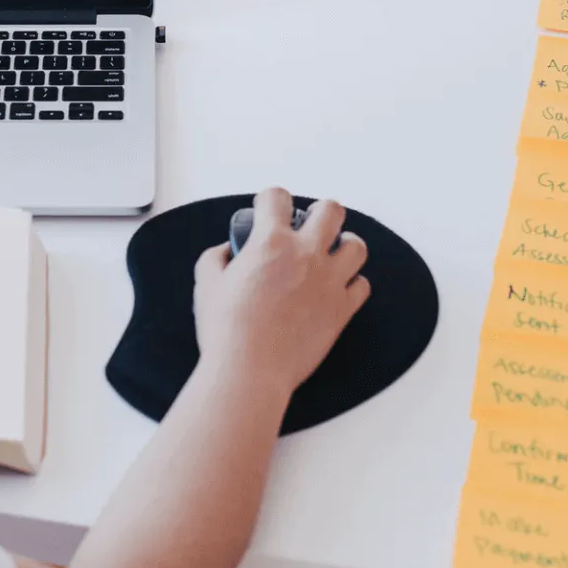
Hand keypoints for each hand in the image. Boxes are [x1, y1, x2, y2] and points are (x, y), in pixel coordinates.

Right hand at [192, 187, 369, 397]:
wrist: (250, 370)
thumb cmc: (226, 330)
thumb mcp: (206, 283)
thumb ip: (216, 257)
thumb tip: (227, 251)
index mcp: (270, 243)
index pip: (277, 197)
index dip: (270, 198)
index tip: (267, 207)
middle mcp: (305, 255)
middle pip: (331, 211)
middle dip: (320, 212)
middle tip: (310, 224)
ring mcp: (328, 282)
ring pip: (356, 246)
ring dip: (344, 245)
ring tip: (332, 254)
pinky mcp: (342, 310)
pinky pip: (361, 285)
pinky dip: (351, 283)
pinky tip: (337, 288)